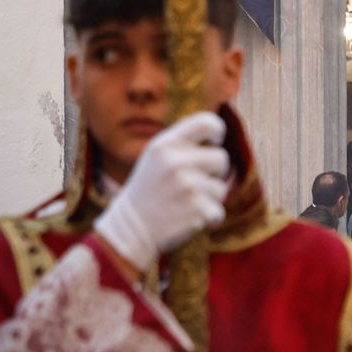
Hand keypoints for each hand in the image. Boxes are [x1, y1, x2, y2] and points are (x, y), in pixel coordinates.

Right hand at [94, 112, 229, 272]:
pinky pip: (218, 211)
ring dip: (209, 198)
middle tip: (192, 184)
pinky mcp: (196, 210)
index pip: (206, 122)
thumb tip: (217, 133)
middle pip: (222, 158)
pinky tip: (187, 218)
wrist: (129, 229)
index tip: (214, 143)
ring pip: (221, 188)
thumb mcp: (156, 157)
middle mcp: (176, 162)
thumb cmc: (149, 190)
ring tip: (184, 202)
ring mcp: (187, 186)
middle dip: (214, 172)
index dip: (217, 132)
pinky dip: (208, 218)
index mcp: (165, 144)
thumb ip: (183, 143)